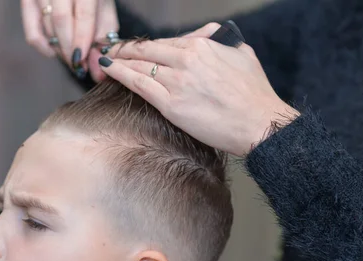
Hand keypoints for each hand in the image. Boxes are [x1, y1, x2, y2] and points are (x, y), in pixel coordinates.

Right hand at [21, 0, 117, 79]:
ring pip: (48, 27)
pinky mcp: (27, 1)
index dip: (83, 39)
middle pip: (61, 20)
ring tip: (71, 57)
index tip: (83, 60)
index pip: (83, 13)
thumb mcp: (103, 5)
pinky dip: (42, 46)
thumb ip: (104, 31)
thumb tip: (98, 64)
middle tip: (78, 66)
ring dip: (60, 48)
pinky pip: (32, 31)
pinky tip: (53, 51)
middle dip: (70, 48)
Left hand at [98, 23, 299, 155]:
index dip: (143, 45)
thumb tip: (206, 35)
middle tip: (109, 49)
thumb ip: (218, 42)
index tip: (131, 47)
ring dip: (117, 60)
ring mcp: (176, 81)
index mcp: (202, 46)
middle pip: (146, 51)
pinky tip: (107, 69)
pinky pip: (139, 85)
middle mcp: (186, 59)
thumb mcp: (240, 53)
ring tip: (103, 58)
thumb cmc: (253, 93)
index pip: (163, 43)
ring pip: (139, 66)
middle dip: (124, 49)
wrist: (259, 123)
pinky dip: (120, 74)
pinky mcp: (170, 104)